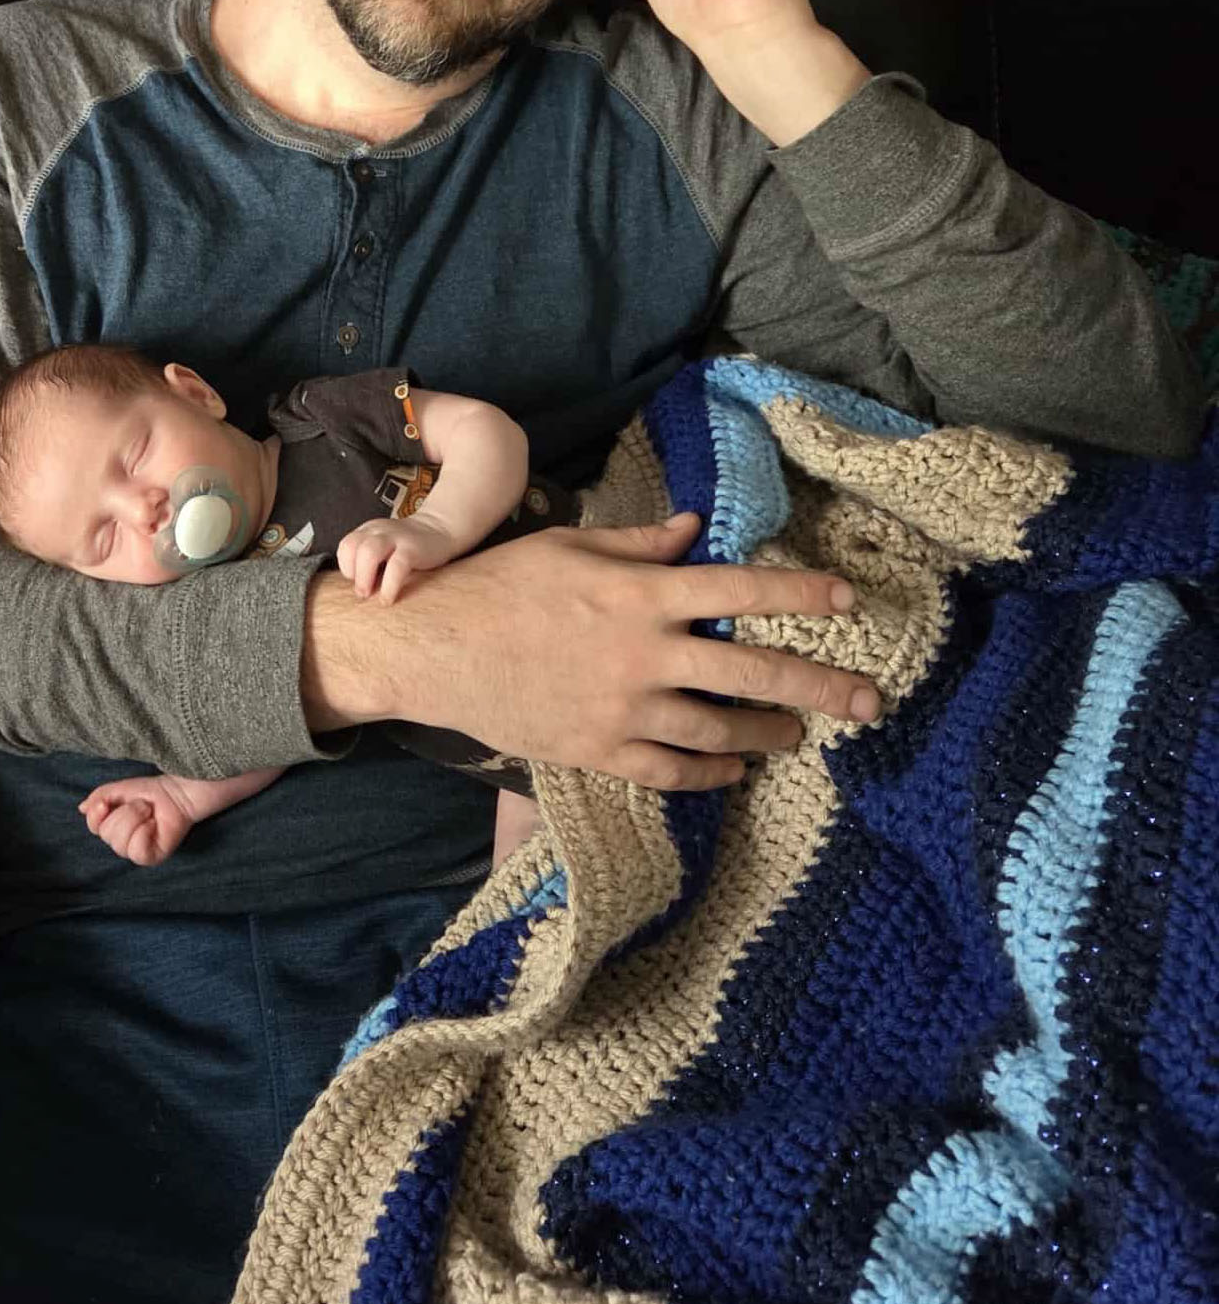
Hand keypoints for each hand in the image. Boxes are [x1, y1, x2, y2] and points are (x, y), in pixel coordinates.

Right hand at [304, 512, 883, 790]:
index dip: (800, 595)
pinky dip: (710, 770)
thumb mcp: (568, 545)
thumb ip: (638, 545)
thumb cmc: (498, 585)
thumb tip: (694, 533)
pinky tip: (732, 766)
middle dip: (819, 687)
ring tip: (795, 733)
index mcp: (639, 593)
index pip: (740, 591)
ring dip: (767, 732)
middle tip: (869, 701)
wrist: (432, 648)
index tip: (847, 601)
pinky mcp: (599, 751)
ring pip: (719, 729)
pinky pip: (672, 769)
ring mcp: (623, 710)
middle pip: (752, 672)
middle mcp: (643, 654)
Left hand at [337, 512, 459, 602]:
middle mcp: (378, 531)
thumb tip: (356, 592)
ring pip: (369, 552)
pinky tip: (388, 599)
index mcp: (368, 531)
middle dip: (352, 573)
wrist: (440, 530)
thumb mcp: (383, 549)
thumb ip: (368, 563)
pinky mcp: (413, 549)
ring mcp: (396, 538)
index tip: (356, 581)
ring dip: (364, 577)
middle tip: (361, 593)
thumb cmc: (407, 548)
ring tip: (369, 594)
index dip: (346, 566)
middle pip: (352, 546)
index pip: (345, 546)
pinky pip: (396, 566)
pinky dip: (389, 585)